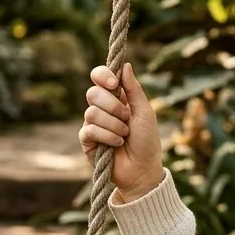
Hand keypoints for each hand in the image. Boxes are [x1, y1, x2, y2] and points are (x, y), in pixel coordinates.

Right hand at [78, 63, 163, 203]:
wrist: (142, 169)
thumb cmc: (147, 140)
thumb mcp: (145, 111)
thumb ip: (134, 89)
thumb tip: (125, 65)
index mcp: (116, 97)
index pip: (99, 77)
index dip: (103, 76)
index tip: (115, 84)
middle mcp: (102, 108)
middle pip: (93, 93)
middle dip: (113, 106)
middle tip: (127, 117)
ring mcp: (93, 124)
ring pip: (91, 112)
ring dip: (113, 124)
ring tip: (125, 135)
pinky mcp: (87, 141)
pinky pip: (89, 130)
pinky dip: (107, 136)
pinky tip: (117, 144)